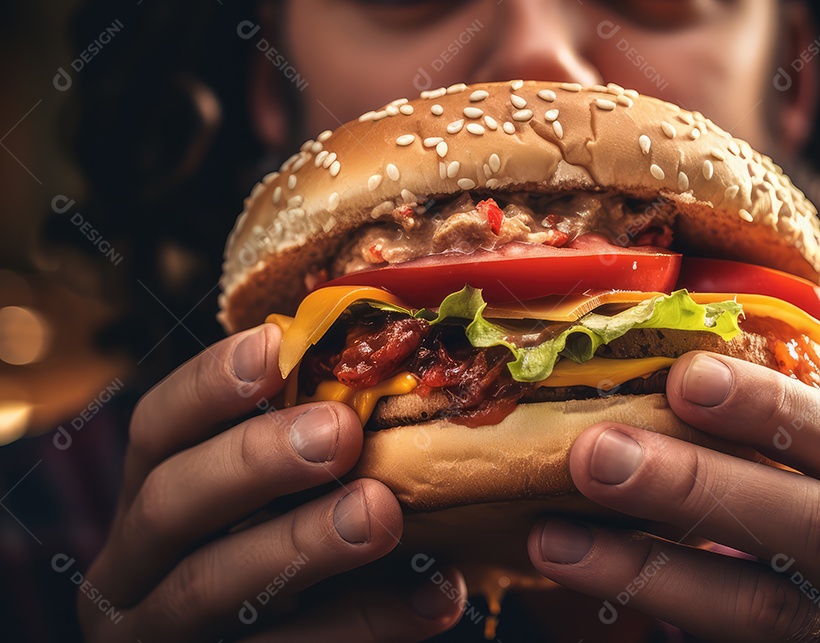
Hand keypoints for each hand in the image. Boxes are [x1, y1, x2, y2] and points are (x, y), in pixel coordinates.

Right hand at [78, 324, 464, 641]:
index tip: (275, 346)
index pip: (157, 430)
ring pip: (208, 585)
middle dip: (254, 460)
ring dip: (302, 542)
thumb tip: (395, 385)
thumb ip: (313, 455)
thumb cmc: (289, 567)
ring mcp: (158, 636)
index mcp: (150, 500)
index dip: (208, 385)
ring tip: (383, 512)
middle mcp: (132, 570)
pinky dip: (364, 622)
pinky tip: (435, 597)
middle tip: (340, 431)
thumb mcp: (281, 506)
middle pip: (167, 502)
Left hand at [528, 351, 819, 641]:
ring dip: (653, 571)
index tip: (683, 377)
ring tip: (556, 542)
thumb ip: (759, 482)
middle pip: (819, 528)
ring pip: (773, 614)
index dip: (772, 407)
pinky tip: (590, 600)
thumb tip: (627, 419)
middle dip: (698, 484)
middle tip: (594, 455)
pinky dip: (661, 622)